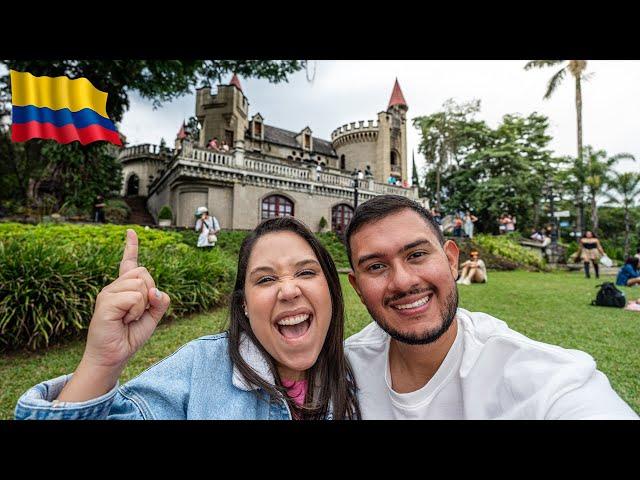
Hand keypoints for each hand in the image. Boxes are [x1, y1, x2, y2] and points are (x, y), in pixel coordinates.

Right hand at [83, 229, 169, 369]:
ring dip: (142, 306)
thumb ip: (160, 302)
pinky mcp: (105, 302)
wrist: (113, 356)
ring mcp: (108, 293)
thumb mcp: (152, 318)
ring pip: (140, 284)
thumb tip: (156, 291)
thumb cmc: (130, 336)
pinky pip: (134, 297)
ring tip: (128, 318)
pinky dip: (135, 311)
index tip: (131, 232)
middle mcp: (114, 287)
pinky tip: (123, 320)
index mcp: (125, 288)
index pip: (129, 263)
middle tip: (136, 313)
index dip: (131, 247)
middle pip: (144, 273)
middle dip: (149, 293)